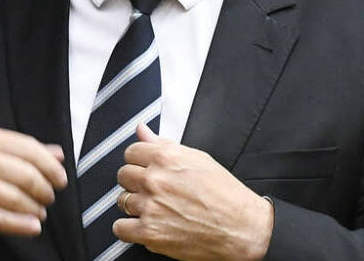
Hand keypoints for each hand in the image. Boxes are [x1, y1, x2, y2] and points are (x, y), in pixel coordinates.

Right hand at [0, 123, 65, 235]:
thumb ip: (19, 149)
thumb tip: (57, 153)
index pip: (27, 148)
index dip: (50, 166)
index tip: (61, 178)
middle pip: (23, 173)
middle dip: (44, 189)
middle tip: (49, 197)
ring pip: (13, 197)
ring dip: (34, 208)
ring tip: (39, 213)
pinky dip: (19, 225)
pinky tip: (32, 227)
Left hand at [114, 124, 272, 260]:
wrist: (242, 229)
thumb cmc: (225, 195)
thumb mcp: (197, 159)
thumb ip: (164, 144)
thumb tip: (142, 130)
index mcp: (165, 158)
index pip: (130, 152)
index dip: (139, 162)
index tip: (145, 169)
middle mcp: (155, 180)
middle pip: (123, 175)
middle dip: (136, 182)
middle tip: (153, 191)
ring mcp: (150, 206)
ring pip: (122, 200)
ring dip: (135, 205)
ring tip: (155, 208)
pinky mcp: (150, 232)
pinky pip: (120, 228)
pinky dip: (129, 228)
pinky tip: (143, 225)